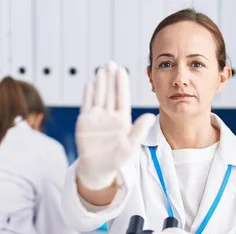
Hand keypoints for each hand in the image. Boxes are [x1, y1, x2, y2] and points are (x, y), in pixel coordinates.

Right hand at [75, 60, 155, 189]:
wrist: (98, 168)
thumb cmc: (116, 159)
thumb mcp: (130, 146)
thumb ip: (139, 130)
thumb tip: (151, 116)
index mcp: (122, 120)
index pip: (122, 98)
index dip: (121, 84)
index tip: (122, 71)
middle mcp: (109, 116)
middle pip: (110, 93)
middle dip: (110, 78)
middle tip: (111, 63)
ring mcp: (97, 118)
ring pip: (99, 96)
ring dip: (100, 83)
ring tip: (101, 70)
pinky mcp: (85, 122)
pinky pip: (86, 105)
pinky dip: (88, 94)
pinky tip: (90, 83)